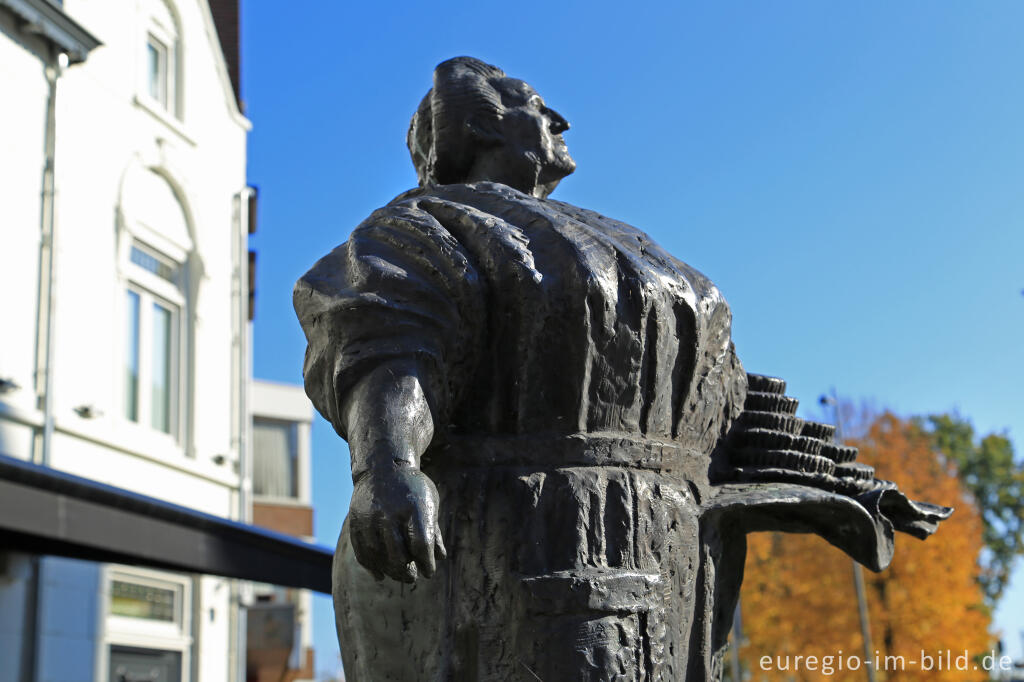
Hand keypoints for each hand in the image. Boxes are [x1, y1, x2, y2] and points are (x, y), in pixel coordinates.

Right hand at [348, 465, 446, 581]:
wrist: (382, 466)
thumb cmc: (412, 488)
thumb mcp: (428, 502)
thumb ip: (433, 530)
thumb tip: (440, 558)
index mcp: (414, 506)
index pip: (421, 543)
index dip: (426, 562)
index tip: (429, 571)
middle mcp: (390, 512)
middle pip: (398, 553)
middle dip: (407, 570)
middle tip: (412, 577)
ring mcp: (370, 517)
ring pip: (378, 555)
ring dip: (389, 571)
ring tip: (399, 575)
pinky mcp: (356, 521)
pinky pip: (362, 550)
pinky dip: (370, 566)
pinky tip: (380, 575)